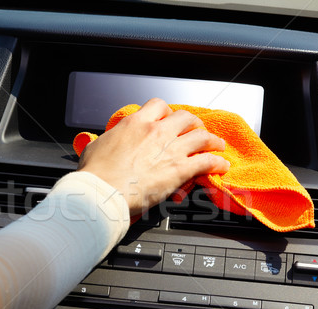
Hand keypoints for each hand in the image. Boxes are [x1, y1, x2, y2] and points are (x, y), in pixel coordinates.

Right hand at [78, 98, 229, 214]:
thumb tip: (105, 142)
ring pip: (201, 136)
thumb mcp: (96, 147)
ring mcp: (170, 150)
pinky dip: (217, 163)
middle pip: (185, 118)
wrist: (102, 193)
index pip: (158, 105)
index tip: (168, 118)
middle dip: (193, 123)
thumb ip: (107, 140)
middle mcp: (156, 132)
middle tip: (196, 130)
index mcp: (135, 124)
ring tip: (218, 145)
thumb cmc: (96, 175)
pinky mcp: (179, 170)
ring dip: (212, 140)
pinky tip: (221, 166)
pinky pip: (207, 161)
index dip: (167, 111)